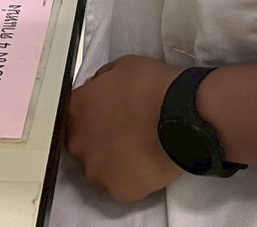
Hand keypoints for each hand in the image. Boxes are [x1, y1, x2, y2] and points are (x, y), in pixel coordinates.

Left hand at [66, 56, 185, 203]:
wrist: (181, 117)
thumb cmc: (152, 86)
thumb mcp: (121, 67)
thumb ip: (101, 82)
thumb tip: (98, 90)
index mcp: (75, 108)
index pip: (75, 116)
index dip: (93, 117)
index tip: (109, 118)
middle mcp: (77, 141)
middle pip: (83, 144)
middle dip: (99, 140)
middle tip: (126, 135)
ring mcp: (95, 169)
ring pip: (99, 168)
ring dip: (114, 162)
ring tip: (139, 152)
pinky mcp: (116, 190)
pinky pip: (119, 186)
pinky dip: (131, 179)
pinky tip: (146, 166)